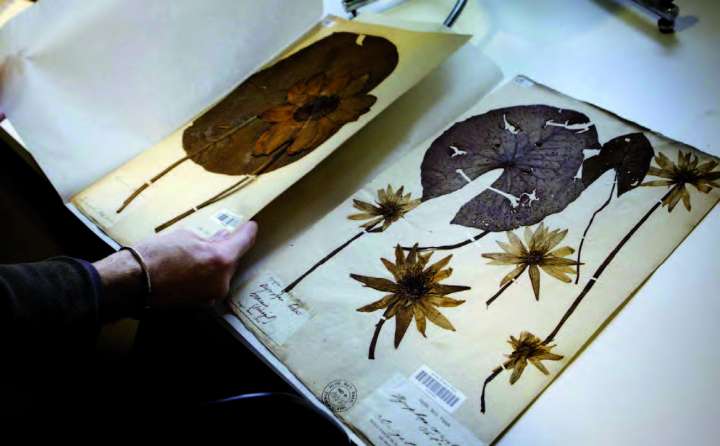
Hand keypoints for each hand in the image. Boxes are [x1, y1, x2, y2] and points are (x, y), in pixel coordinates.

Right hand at [94, 222, 257, 320]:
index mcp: (221, 259)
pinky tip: (192, 267)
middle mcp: (222, 281)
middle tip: (221, 237)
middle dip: (227, 249)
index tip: (251, 226)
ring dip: (214, 263)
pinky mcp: (199, 304)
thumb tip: (220, 239)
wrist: (131, 283)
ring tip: (199, 252)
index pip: (244, 242)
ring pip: (220, 274)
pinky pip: (209, 285)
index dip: (248, 232)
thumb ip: (208, 239)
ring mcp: (211, 296)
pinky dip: (205, 276)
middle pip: (232, 260)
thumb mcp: (185, 237)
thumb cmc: (155, 255)